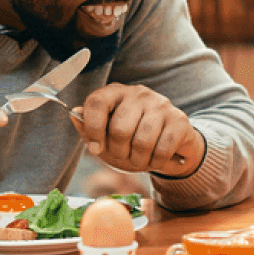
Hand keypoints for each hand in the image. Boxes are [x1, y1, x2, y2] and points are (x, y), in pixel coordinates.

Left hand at [73, 84, 204, 176]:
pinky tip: (155, 159)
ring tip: (140, 160)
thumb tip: (74, 114)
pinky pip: (162, 149)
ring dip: (139, 160)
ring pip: (142, 141)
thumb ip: (88, 127)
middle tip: (124, 157)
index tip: (95, 148)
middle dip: (119, 152)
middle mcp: (138, 93)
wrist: (169, 146)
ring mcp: (160, 104)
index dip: (92, 128)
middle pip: (120, 129)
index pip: (97, 102)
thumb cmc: (132, 140)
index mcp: (116, 92)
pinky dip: (156, 162)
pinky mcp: (179, 119)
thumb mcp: (106, 137)